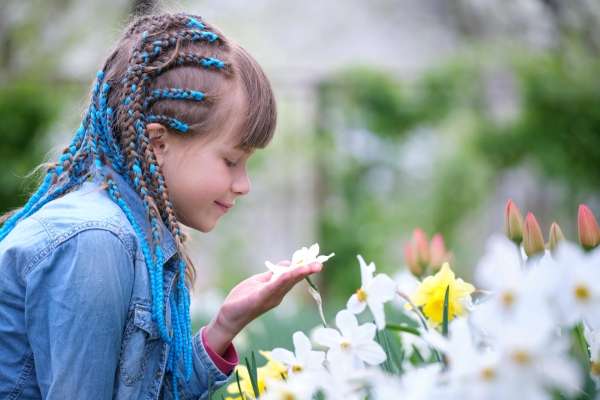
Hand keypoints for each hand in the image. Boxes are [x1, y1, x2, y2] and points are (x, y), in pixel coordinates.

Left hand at [204, 261, 322, 353]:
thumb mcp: (260, 282)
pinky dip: (283, 278)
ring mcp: (270, 297)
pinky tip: (290, 271)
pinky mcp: (260, 298)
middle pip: (294, 279)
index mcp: (278, 290)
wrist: (229, 317)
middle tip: (320, 263)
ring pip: (288, 281)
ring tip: (313, 266)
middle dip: (307, 270)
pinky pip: (274, 286)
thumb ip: (273, 274)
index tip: (316, 259)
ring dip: (300, 273)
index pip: (294, 276)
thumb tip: (288, 263)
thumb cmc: (243, 299)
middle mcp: (278, 294)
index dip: (305, 267)